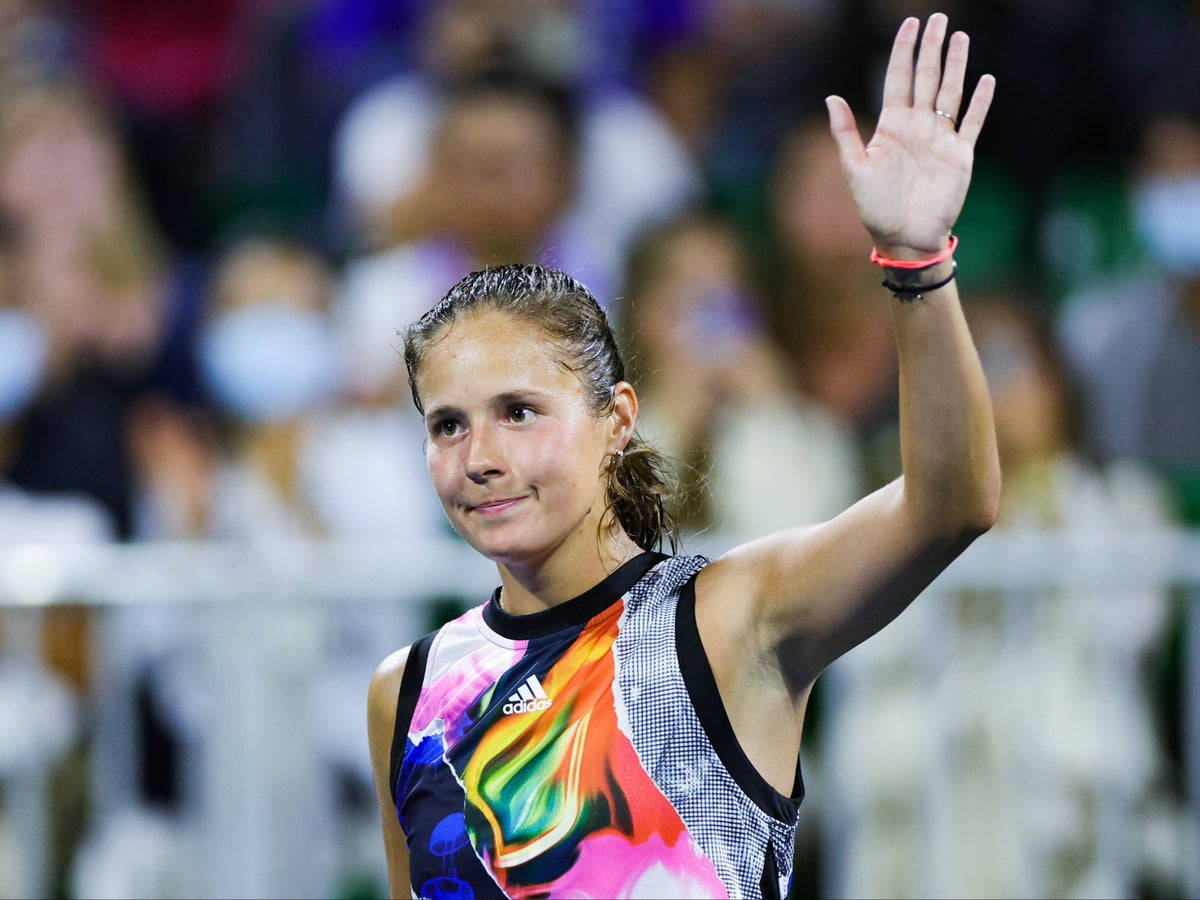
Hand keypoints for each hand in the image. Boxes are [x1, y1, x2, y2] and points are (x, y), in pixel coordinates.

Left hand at [825, 14, 994, 256]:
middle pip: (926, 77)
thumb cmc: (875, 207)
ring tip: (960, 37)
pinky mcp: (960, 155)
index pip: (897, 78)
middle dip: (932, 48)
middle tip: (938, 18)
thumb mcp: (854, 168)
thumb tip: (831, 97)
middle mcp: (917, 126)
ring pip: (950, 92)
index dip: (903, 51)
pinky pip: (972, 123)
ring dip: (956, 65)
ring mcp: (940, 138)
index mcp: (891, 125)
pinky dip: (981, 103)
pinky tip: (986, 80)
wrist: (904, 237)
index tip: (909, 24)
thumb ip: (845, 132)